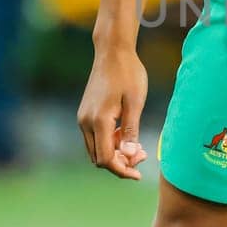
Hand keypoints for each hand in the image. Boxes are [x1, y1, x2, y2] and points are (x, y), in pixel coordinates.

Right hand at [77, 45, 149, 179]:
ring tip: (138, 148)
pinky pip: (95, 138)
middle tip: (143, 156)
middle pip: (99, 158)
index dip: (122, 170)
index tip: (138, 174)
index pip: (106, 159)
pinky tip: (126, 136)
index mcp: (98, 120)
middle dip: (120, 163)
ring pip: (96, 150)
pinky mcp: (85, 114)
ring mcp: (83, 118)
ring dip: (115, 154)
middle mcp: (85, 122)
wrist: (112, 52)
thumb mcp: (135, 102)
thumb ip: (131, 130)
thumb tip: (130, 155)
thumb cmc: (128, 74)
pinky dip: (110, 143)